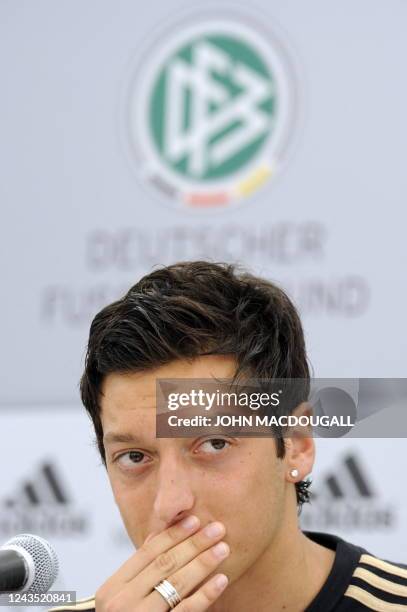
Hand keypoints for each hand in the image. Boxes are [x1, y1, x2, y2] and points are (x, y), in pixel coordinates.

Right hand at [95, 516, 229, 610]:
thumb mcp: (122, 597)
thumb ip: (138, 570)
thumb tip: (157, 534)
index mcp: (112, 588)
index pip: (148, 552)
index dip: (173, 534)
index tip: (194, 519)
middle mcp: (123, 603)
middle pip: (165, 564)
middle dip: (194, 543)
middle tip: (217, 528)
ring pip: (176, 584)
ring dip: (203, 562)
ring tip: (223, 548)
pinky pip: (186, 611)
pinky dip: (206, 594)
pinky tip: (221, 580)